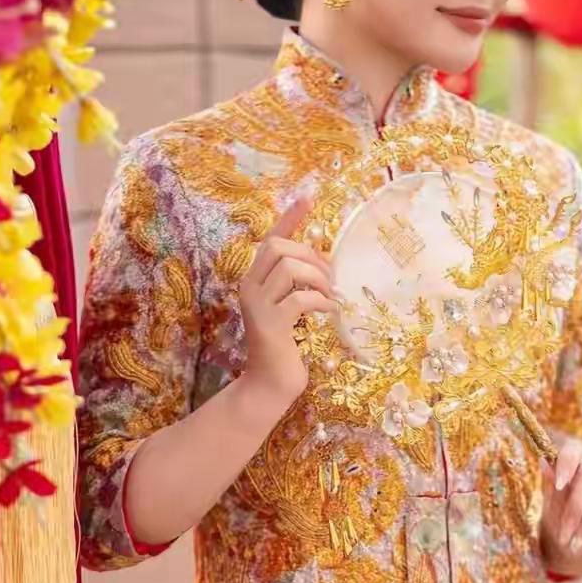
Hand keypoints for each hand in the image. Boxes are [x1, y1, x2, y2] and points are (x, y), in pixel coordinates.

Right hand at [236, 197, 339, 412]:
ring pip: (290, 268)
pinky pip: (301, 298)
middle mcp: (250, 288)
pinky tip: (330, 313)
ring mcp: (258, 306)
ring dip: (319, 279)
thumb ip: (296, 284)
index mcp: (254, 280)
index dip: (290, 218)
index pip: (270, 239)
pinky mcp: (271, 325)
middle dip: (311, 256)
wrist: (269, 385)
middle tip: (329, 279)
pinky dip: (322, 302)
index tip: (309, 197)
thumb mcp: (289, 308)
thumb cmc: (283, 347)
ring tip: (331, 297)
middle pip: (280, 248)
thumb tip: (322, 261)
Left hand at [540, 441, 581, 575]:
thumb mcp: (552, 508)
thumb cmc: (563, 526)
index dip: (566, 463)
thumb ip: (550, 484)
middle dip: (575, 507)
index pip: (574, 450)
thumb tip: (544, 461)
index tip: (559, 485)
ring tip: (577, 541)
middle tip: (564, 535)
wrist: (577, 556)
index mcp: (578, 465)